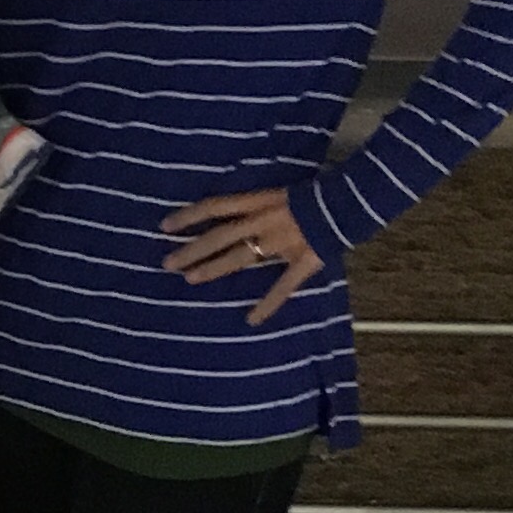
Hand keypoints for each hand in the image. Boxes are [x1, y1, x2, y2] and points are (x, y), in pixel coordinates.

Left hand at [162, 187, 326, 324]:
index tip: (164, 227)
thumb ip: (255, 204)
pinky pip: (283, 286)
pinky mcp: (302, 262)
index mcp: (258, 201)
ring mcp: (281, 243)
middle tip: (167, 263)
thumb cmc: (313, 192)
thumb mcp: (277, 192)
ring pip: (241, 258)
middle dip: (192, 249)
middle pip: (220, 236)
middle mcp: (263, 222)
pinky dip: (268, 304)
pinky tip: (251, 320)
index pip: (215, 206)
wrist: (348, 201)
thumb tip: (228, 212)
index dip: (189, 215)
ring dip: (215, 269)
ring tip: (191, 280)